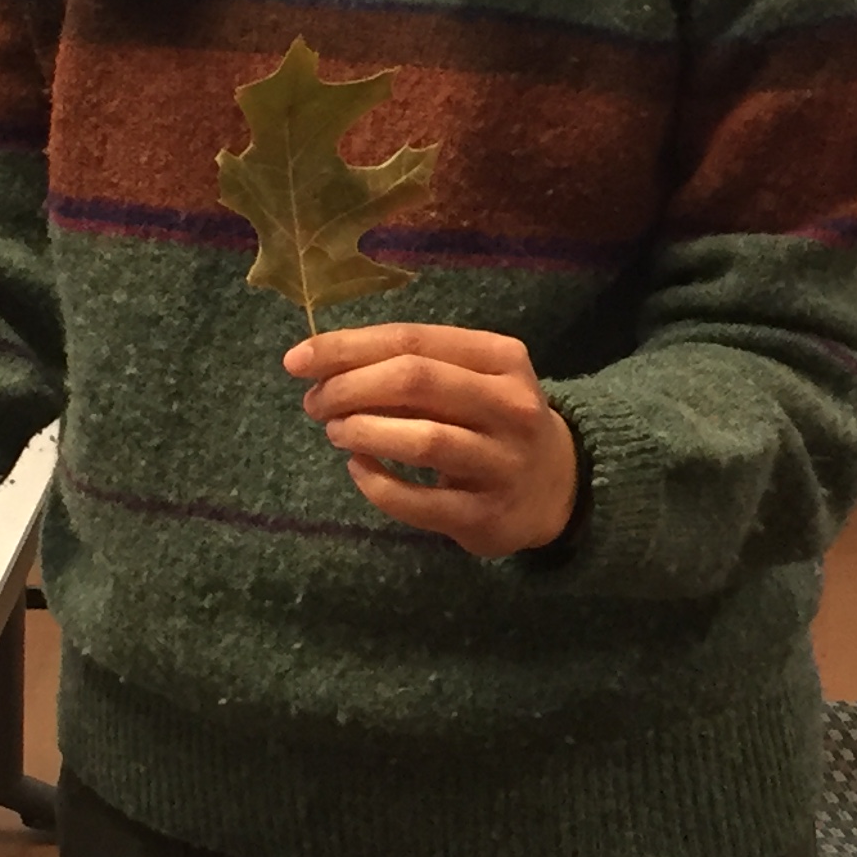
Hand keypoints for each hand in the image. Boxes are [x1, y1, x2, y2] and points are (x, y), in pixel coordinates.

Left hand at [287, 323, 580, 558]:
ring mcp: (502, 463)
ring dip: (363, 431)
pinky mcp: (486, 515)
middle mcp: (510, 406)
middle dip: (350, 388)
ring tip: (336, 431)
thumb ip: (411, 365)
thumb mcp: (471, 378)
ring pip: (423, 439)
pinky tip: (359, 469)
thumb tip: (323, 363)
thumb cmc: (492, 419)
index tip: (298, 360)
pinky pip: (420, 502)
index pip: (414, 340)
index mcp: (501, 358)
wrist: (558, 487)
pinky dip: (378, 484)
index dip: (348, 347)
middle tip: (316, 402)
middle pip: (416, 381)